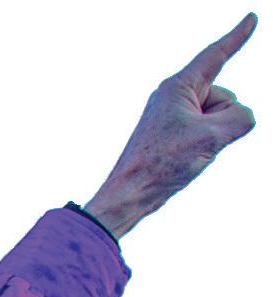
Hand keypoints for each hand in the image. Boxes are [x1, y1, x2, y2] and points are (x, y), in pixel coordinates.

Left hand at [84, 13, 256, 239]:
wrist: (131, 192)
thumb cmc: (163, 162)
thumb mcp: (213, 136)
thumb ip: (241, 118)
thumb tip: (242, 118)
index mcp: (177, 86)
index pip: (215, 55)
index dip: (237, 36)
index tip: (251, 18)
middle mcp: (174, 95)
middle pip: (225, 96)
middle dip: (223, 120)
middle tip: (191, 144)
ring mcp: (174, 115)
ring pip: (220, 117)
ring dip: (214, 136)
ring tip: (184, 153)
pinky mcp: (174, 132)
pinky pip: (208, 131)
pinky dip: (207, 144)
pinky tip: (184, 159)